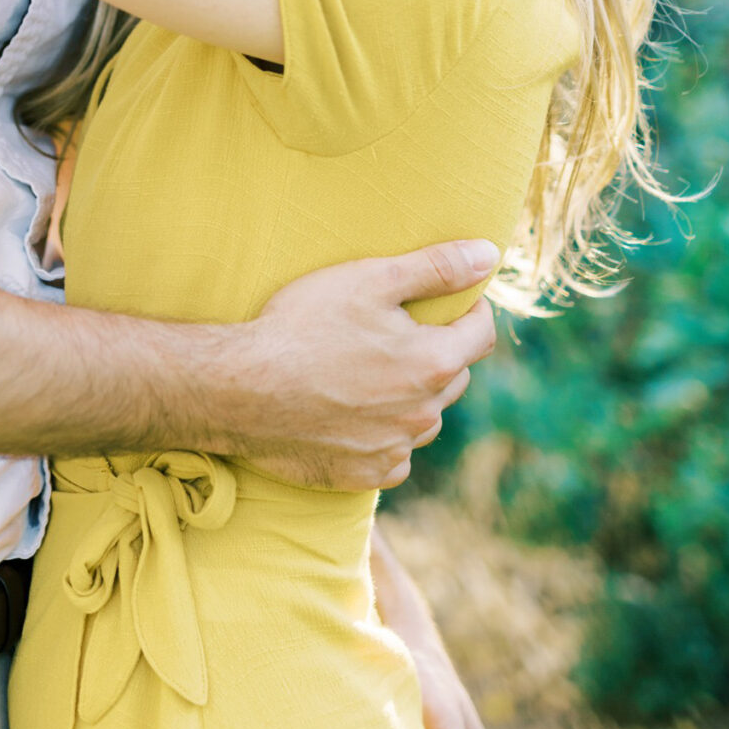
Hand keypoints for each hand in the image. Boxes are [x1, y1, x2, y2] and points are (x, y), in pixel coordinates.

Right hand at [243, 240, 497, 489]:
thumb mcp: (370, 279)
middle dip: (439, 350)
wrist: (241, 388)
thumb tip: (488, 254)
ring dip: (413, 396)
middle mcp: (423, 414)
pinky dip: (385, 435)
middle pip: (454, 375)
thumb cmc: (303, 326)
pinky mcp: (363, 475)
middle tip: (398, 330)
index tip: (449, 297)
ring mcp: (393, 449)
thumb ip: (435, 267)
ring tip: (372, 371)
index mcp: (433, 363)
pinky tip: (355, 414)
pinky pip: (394, 455)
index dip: (470, 308)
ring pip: (424, 418)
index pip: (481, 332)